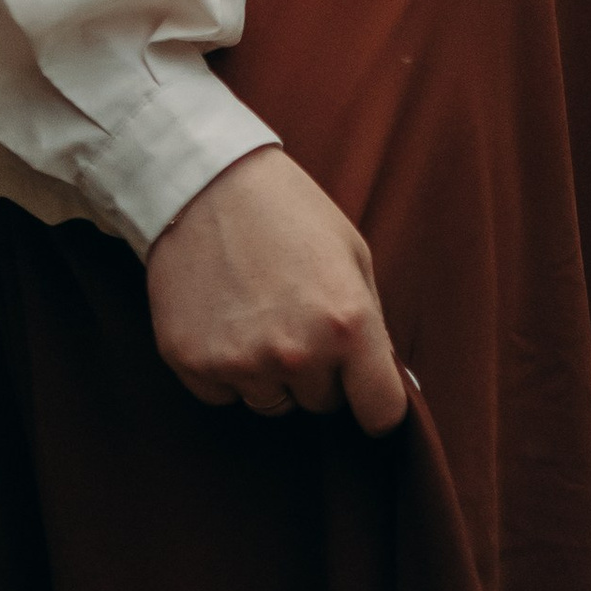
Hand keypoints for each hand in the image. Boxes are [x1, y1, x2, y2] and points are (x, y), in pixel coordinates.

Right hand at [145, 146, 407, 432]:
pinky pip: (223, 395)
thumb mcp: (351, 252)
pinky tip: (221, 316)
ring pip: (272, 403)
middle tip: (294, 312)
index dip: (375, 401)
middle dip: (317, 371)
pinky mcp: (193, 363)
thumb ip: (375, 326)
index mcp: (347, 323)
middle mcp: (296, 352)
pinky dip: (224, 366)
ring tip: (255, 308)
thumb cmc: (287, 209)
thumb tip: (396, 387)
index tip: (363, 388)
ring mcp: (241, 362)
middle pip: (322, 404)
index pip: (381, 412)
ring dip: (269, 372)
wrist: (204, 178)